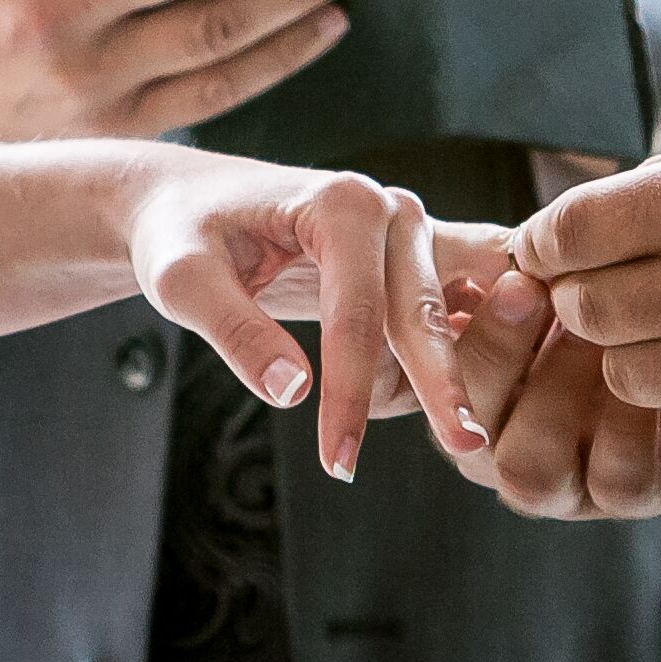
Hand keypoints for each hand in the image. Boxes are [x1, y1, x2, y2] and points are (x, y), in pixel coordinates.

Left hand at [120, 156, 501, 481]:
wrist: (186, 200)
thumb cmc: (181, 232)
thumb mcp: (183, 279)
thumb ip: (236, 331)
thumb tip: (294, 393)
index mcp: (340, 202)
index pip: (357, 313)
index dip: (352, 391)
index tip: (340, 460)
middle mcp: (389, 208)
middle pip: (421, 311)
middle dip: (440, 384)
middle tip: (461, 447)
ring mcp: (410, 230)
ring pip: (451, 308)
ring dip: (468, 363)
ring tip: (479, 433)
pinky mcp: (414, 256)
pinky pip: (454, 304)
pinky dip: (467, 346)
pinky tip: (478, 398)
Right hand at [425, 262, 660, 519]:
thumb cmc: (608, 292)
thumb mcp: (555, 271)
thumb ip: (510, 262)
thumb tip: (493, 244)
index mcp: (468, 392)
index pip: (431, 382)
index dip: (461, 340)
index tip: (513, 279)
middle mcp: (501, 447)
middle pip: (470, 432)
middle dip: (501, 354)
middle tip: (548, 295)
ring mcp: (559, 484)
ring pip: (528, 469)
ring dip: (560, 389)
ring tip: (602, 332)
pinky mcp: (623, 495)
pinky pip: (613, 482)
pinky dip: (632, 422)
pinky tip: (656, 367)